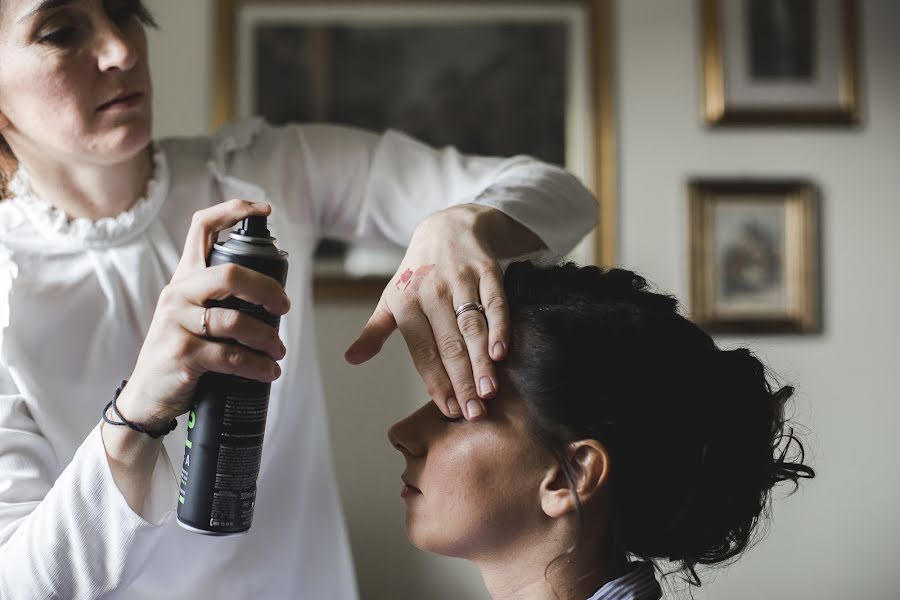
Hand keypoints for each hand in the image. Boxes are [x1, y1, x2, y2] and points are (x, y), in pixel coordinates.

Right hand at [115, 199, 290, 428]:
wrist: (147, 396)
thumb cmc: (181, 352)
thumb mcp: (193, 316)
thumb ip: (221, 299)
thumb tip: (273, 294)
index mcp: (185, 278)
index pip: (202, 227)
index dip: (233, 211)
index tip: (265, 210)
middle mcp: (178, 294)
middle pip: (230, 275)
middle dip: (267, 290)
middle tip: (284, 308)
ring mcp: (177, 323)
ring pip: (235, 321)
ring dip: (267, 338)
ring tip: (278, 352)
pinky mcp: (182, 354)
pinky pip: (231, 356)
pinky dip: (257, 365)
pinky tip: (269, 372)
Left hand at [345, 205, 511, 420]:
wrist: (447, 225)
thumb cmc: (417, 272)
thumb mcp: (391, 298)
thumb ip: (375, 331)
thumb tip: (351, 360)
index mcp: (405, 302)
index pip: (422, 351)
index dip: (436, 382)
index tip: (449, 410)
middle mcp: (431, 290)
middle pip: (448, 345)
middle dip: (462, 381)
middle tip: (473, 413)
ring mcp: (460, 279)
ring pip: (472, 327)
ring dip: (481, 361)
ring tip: (489, 392)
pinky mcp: (486, 269)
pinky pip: (495, 302)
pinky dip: (500, 327)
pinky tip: (503, 353)